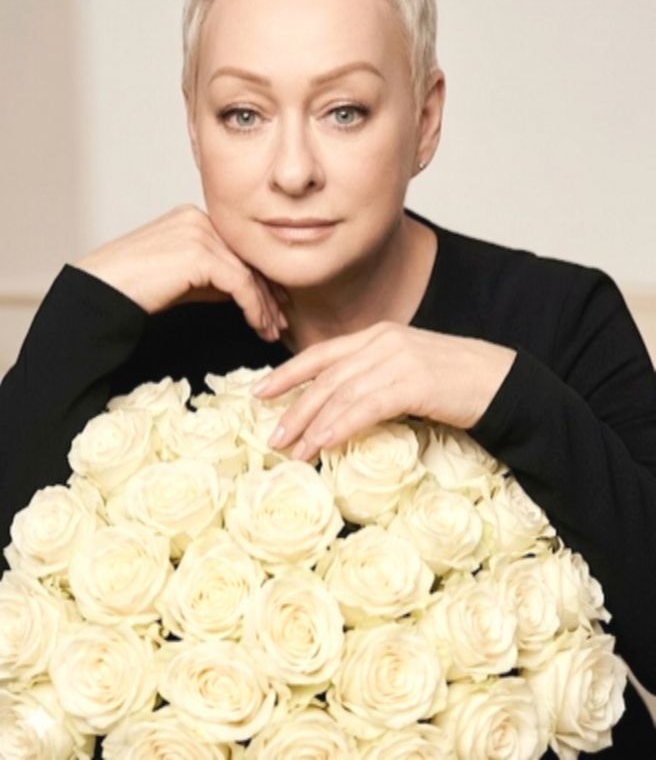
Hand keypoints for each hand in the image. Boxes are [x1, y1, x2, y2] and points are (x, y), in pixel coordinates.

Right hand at [75, 205, 287, 341]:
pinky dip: (253, 307)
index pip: (239, 250)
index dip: (261, 280)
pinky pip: (239, 283)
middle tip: (281, 322)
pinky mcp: (198, 253)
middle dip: (269, 294)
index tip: (276, 306)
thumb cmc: (135, 287)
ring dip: (264, 307)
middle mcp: (199, 219)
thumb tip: (246, 291)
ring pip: (247, 273)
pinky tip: (257, 326)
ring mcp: (199, 233)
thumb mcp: (184, 280)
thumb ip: (214, 278)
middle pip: (247, 259)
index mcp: (195, 218)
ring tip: (272, 332)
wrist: (102, 290)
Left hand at [250, 322, 516, 458]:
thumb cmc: (456, 382)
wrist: (502, 380)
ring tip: (293, 451)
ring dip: (311, 425)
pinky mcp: (414, 382)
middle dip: (293, 407)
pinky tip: (323, 444)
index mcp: (378, 335)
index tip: (260, 392)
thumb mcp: (407, 370)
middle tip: (272, 436)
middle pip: (325, 377)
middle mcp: (383, 341)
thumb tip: (339, 408)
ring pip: (340, 393)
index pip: (321, 354)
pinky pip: (365, 406)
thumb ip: (374, 378)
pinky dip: (339, 426)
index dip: (287, 373)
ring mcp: (398, 359)